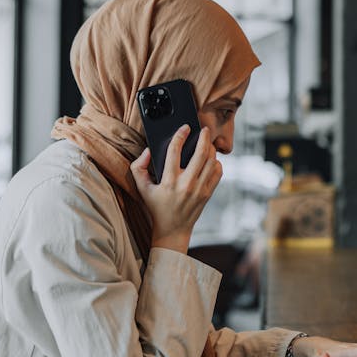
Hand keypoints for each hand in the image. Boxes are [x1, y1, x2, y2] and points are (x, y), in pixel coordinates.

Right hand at [130, 125, 221, 253]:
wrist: (173, 229)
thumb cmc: (156, 207)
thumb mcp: (142, 188)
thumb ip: (138, 168)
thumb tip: (148, 150)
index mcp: (168, 182)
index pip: (174, 152)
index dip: (179, 136)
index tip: (184, 127)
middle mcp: (186, 185)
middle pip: (200, 154)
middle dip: (203, 138)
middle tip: (203, 129)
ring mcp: (199, 190)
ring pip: (211, 162)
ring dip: (210, 149)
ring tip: (207, 142)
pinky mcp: (207, 194)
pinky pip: (217, 173)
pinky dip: (216, 162)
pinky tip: (211, 159)